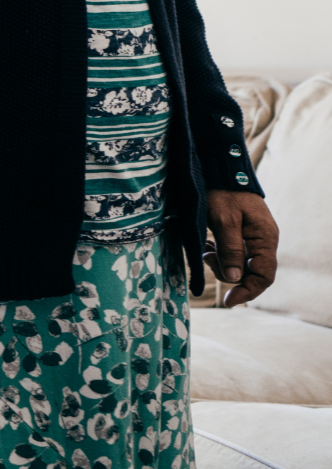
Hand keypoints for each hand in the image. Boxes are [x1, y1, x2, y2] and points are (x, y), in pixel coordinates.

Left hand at [204, 190, 278, 306]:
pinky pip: (233, 252)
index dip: (248, 291)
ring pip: (239, 264)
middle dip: (228, 272)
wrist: (219, 167)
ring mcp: (253, 237)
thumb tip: (233, 279)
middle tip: (207, 258)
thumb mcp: (224, 220)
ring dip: (221, 262)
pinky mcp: (241, 233)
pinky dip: (219, 253)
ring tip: (204, 249)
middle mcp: (263, 240)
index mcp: (265, 238)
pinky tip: (206, 245)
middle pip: (250, 272)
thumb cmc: (222, 191)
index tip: (228, 300)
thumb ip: (230, 249)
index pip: (264, 276)